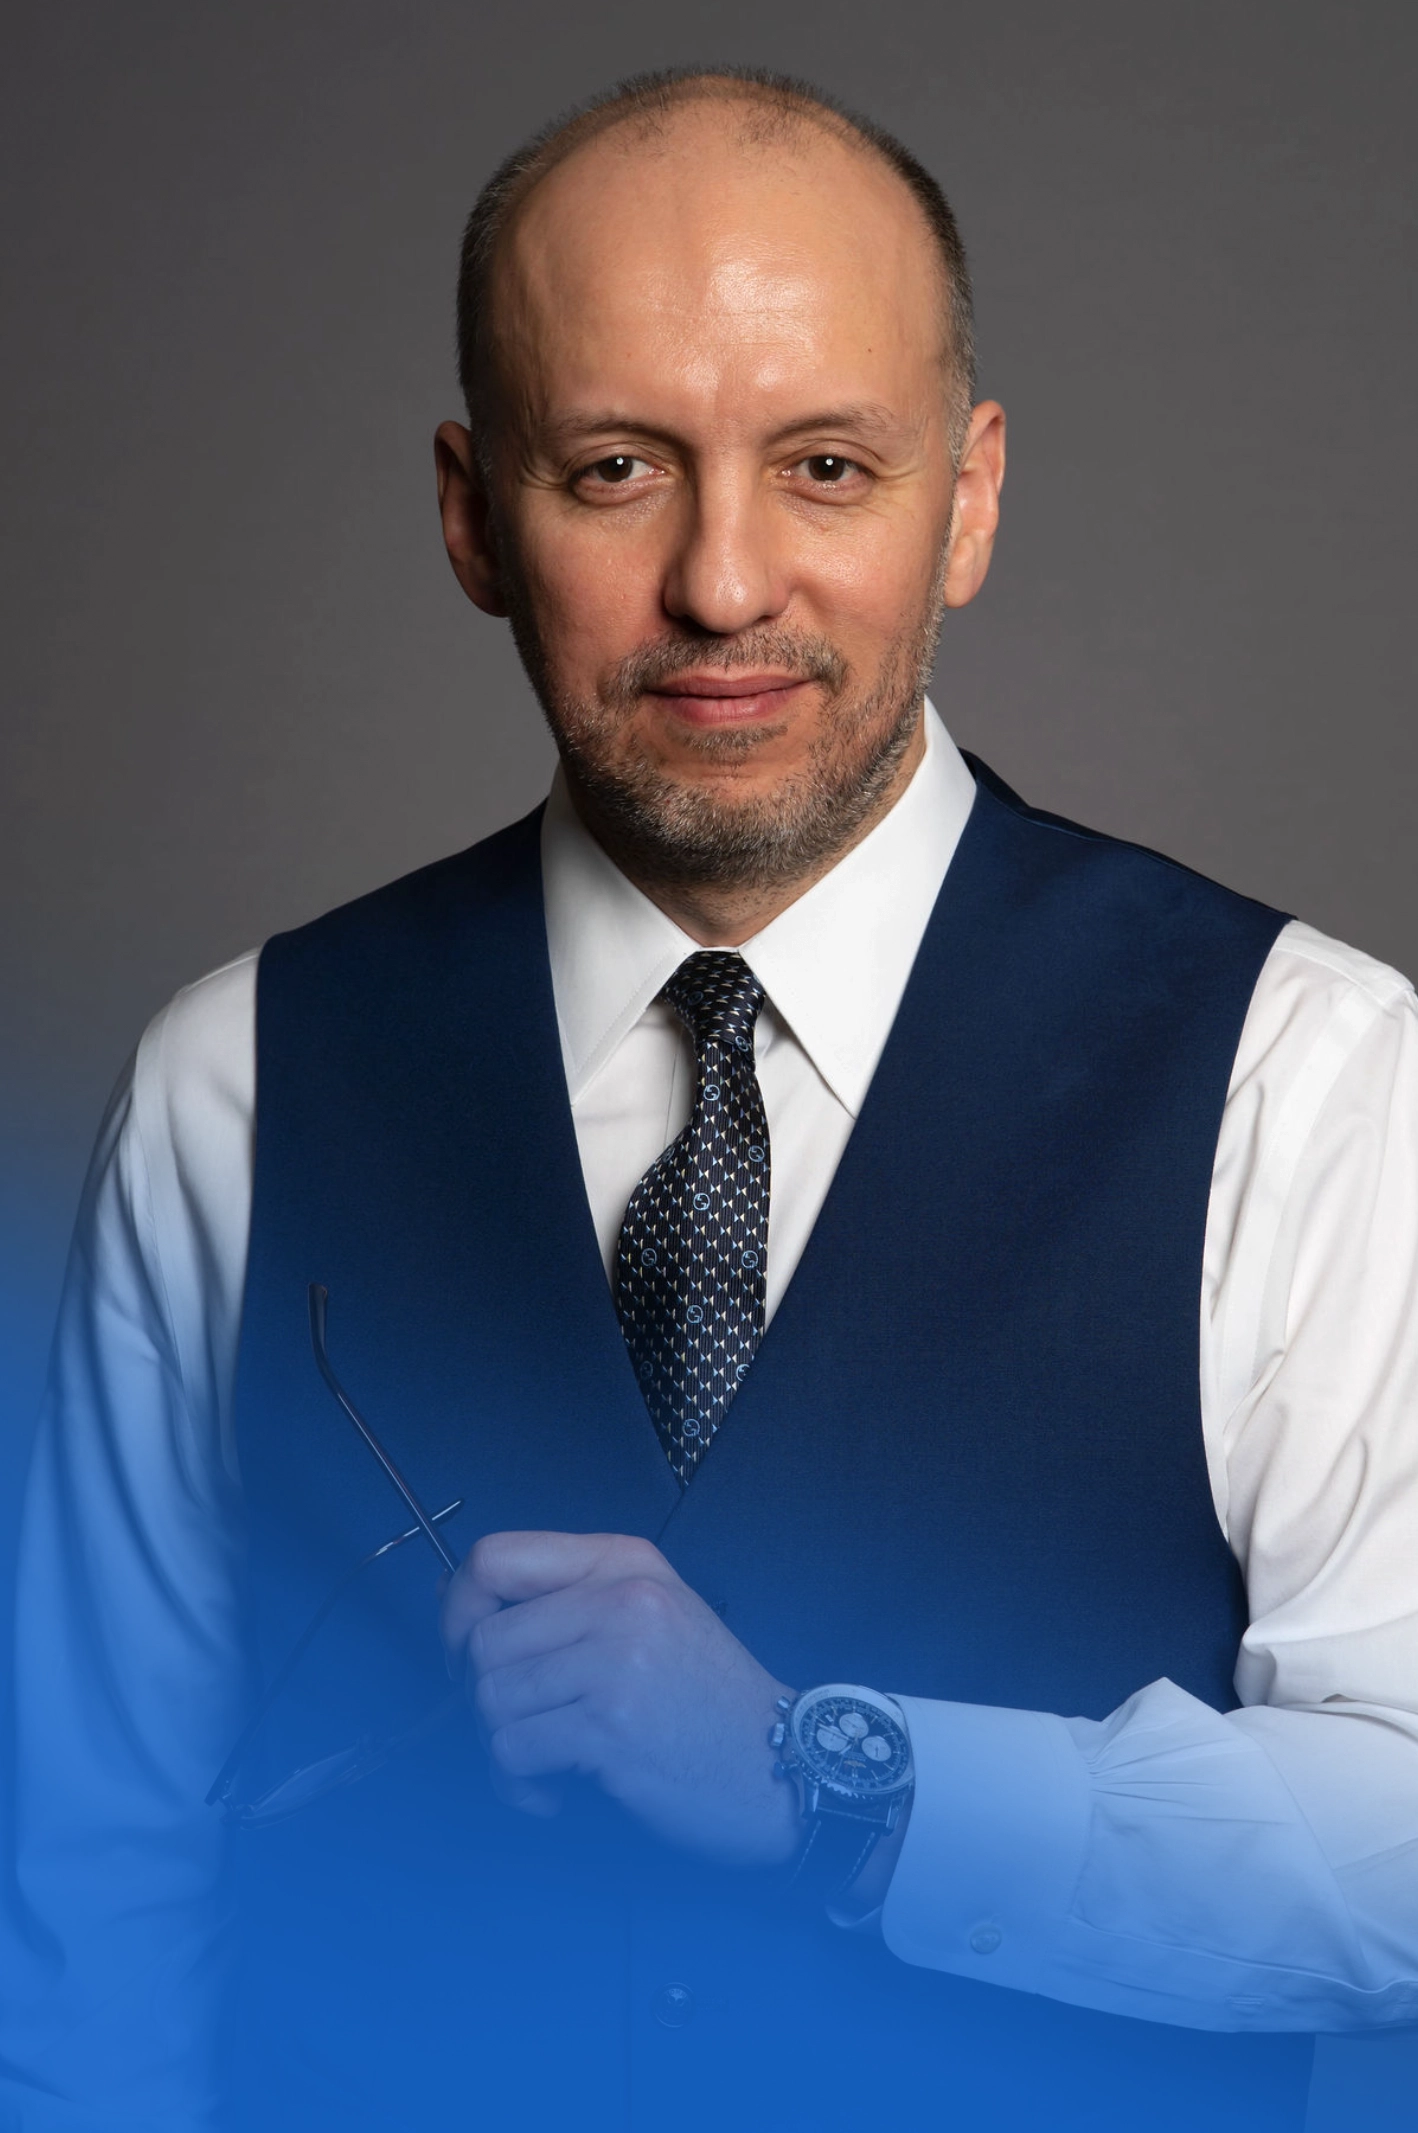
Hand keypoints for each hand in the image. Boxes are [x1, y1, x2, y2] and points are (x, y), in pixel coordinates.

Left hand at [439, 1531, 800, 1867]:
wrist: (784, 1766)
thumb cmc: (706, 1699)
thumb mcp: (647, 1617)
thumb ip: (562, 1599)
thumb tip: (450, 1596)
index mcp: (624, 1562)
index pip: (493, 1557)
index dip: (459, 1610)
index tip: (469, 1653)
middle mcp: (621, 1599)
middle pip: (483, 1641)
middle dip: (483, 1699)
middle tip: (526, 1727)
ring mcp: (617, 1661)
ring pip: (490, 1700)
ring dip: (503, 1748)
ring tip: (549, 1763)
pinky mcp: (612, 1727)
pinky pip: (513, 1752)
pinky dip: (520, 1786)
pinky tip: (558, 1792)